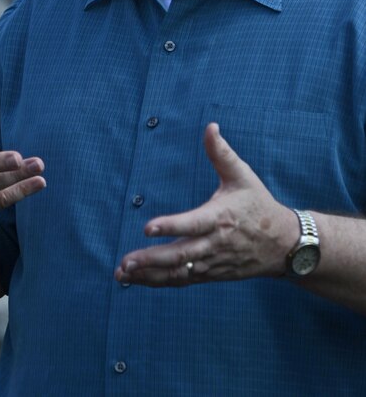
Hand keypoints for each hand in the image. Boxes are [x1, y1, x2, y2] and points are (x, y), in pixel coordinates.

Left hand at [115, 122, 296, 286]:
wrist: (284, 245)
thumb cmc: (259, 205)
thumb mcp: (243, 176)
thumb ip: (222, 153)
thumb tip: (210, 127)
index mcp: (220, 218)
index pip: (193, 224)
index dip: (171, 226)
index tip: (147, 227)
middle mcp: (214, 244)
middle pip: (181, 256)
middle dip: (152, 260)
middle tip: (126, 262)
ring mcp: (212, 262)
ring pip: (179, 273)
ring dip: (151, 275)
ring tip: (123, 273)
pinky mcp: (211, 274)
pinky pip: (184, 280)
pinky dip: (160, 281)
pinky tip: (138, 280)